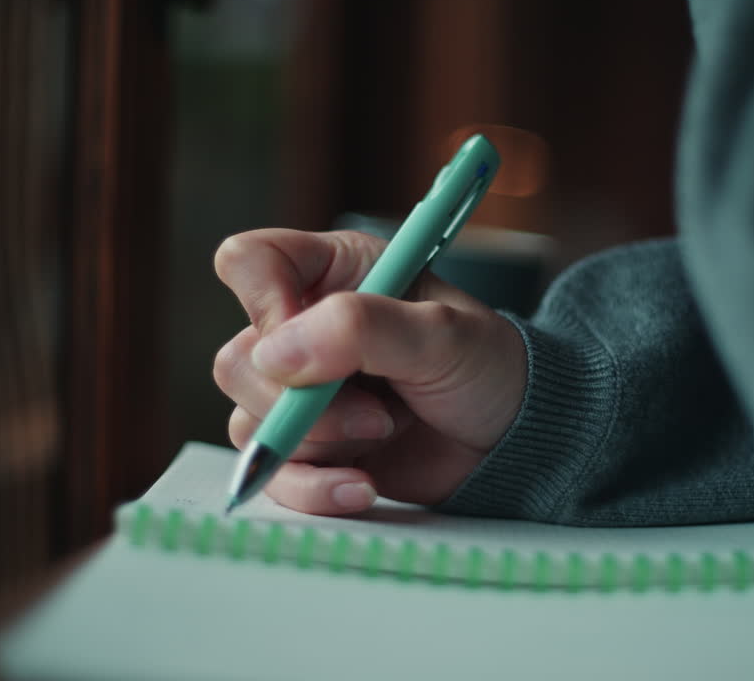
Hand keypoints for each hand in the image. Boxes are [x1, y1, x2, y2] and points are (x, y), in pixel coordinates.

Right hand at [212, 229, 525, 514]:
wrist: (516, 440)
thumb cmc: (488, 367)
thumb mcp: (442, 335)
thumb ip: (361, 329)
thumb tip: (274, 354)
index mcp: (334, 273)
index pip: (249, 264)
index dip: (265, 304)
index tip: (313, 342)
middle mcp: (305, 327)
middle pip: (237, 360)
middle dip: (301, 399)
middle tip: (377, 410)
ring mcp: (302, 392)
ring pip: (248, 421)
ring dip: (317, 441)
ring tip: (386, 433)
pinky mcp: (310, 448)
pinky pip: (273, 472)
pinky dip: (312, 488)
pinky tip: (360, 486)